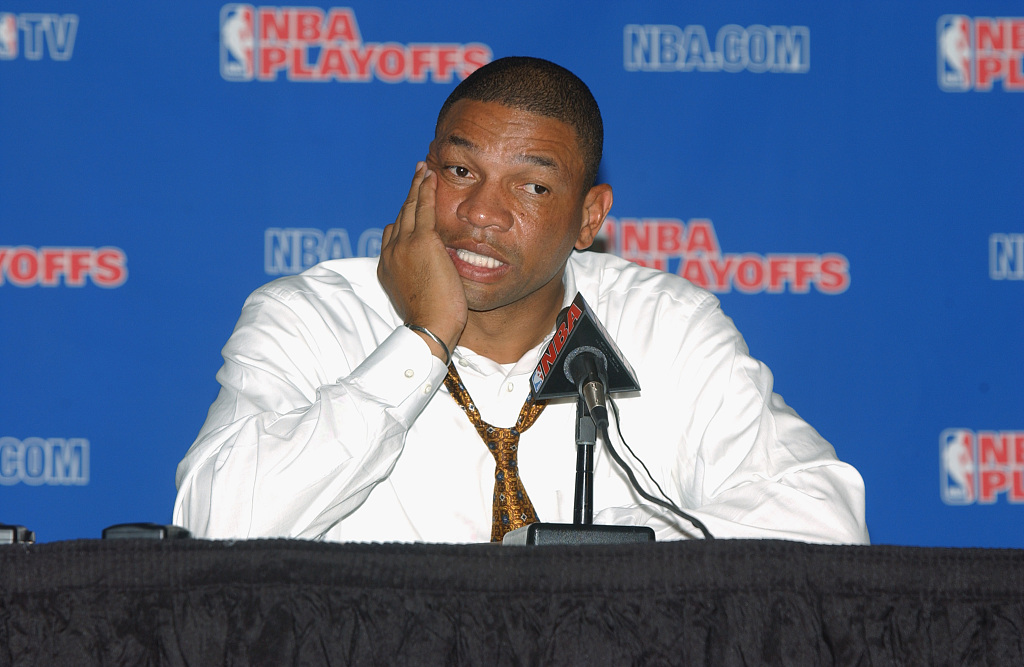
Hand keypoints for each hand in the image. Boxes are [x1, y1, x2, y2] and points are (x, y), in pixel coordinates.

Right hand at [378, 162, 467, 357]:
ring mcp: (403, 245)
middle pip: (399, 217)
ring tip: (423, 170)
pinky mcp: (422, 241)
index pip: (392, 236)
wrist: (429, 327)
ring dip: (416, 187)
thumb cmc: (431, 322)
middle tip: (416, 177)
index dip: (402, 219)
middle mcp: (390, 253)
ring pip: (409, 208)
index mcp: (387, 268)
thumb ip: (420, 279)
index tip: (409, 208)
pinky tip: (430, 176)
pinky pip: (423, 208)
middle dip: (408, 197)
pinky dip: (425, 190)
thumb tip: (432, 274)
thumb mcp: (419, 297)